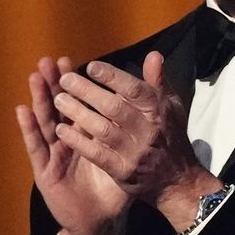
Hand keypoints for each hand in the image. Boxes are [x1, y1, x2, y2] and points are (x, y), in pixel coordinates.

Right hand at [15, 57, 129, 234]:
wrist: (100, 221)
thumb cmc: (113, 188)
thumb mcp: (129, 157)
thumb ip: (137, 132)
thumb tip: (156, 108)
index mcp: (87, 134)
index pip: (81, 103)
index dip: (76, 83)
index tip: (73, 61)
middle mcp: (68, 140)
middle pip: (59, 107)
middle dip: (55, 84)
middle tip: (51, 60)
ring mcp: (54, 154)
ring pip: (46, 121)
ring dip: (40, 98)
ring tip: (36, 75)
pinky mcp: (45, 170)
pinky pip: (36, 147)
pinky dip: (29, 128)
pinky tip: (22, 110)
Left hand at [52, 51, 220, 228]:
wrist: (176, 179)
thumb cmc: (170, 135)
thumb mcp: (171, 107)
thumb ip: (158, 82)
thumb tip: (153, 55)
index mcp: (159, 111)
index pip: (134, 90)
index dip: (112, 77)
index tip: (90, 67)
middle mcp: (148, 130)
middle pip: (114, 108)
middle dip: (87, 92)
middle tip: (64, 80)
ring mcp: (134, 153)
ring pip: (102, 130)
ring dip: (78, 114)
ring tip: (58, 100)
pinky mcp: (122, 172)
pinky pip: (96, 154)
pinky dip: (78, 141)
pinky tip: (61, 130)